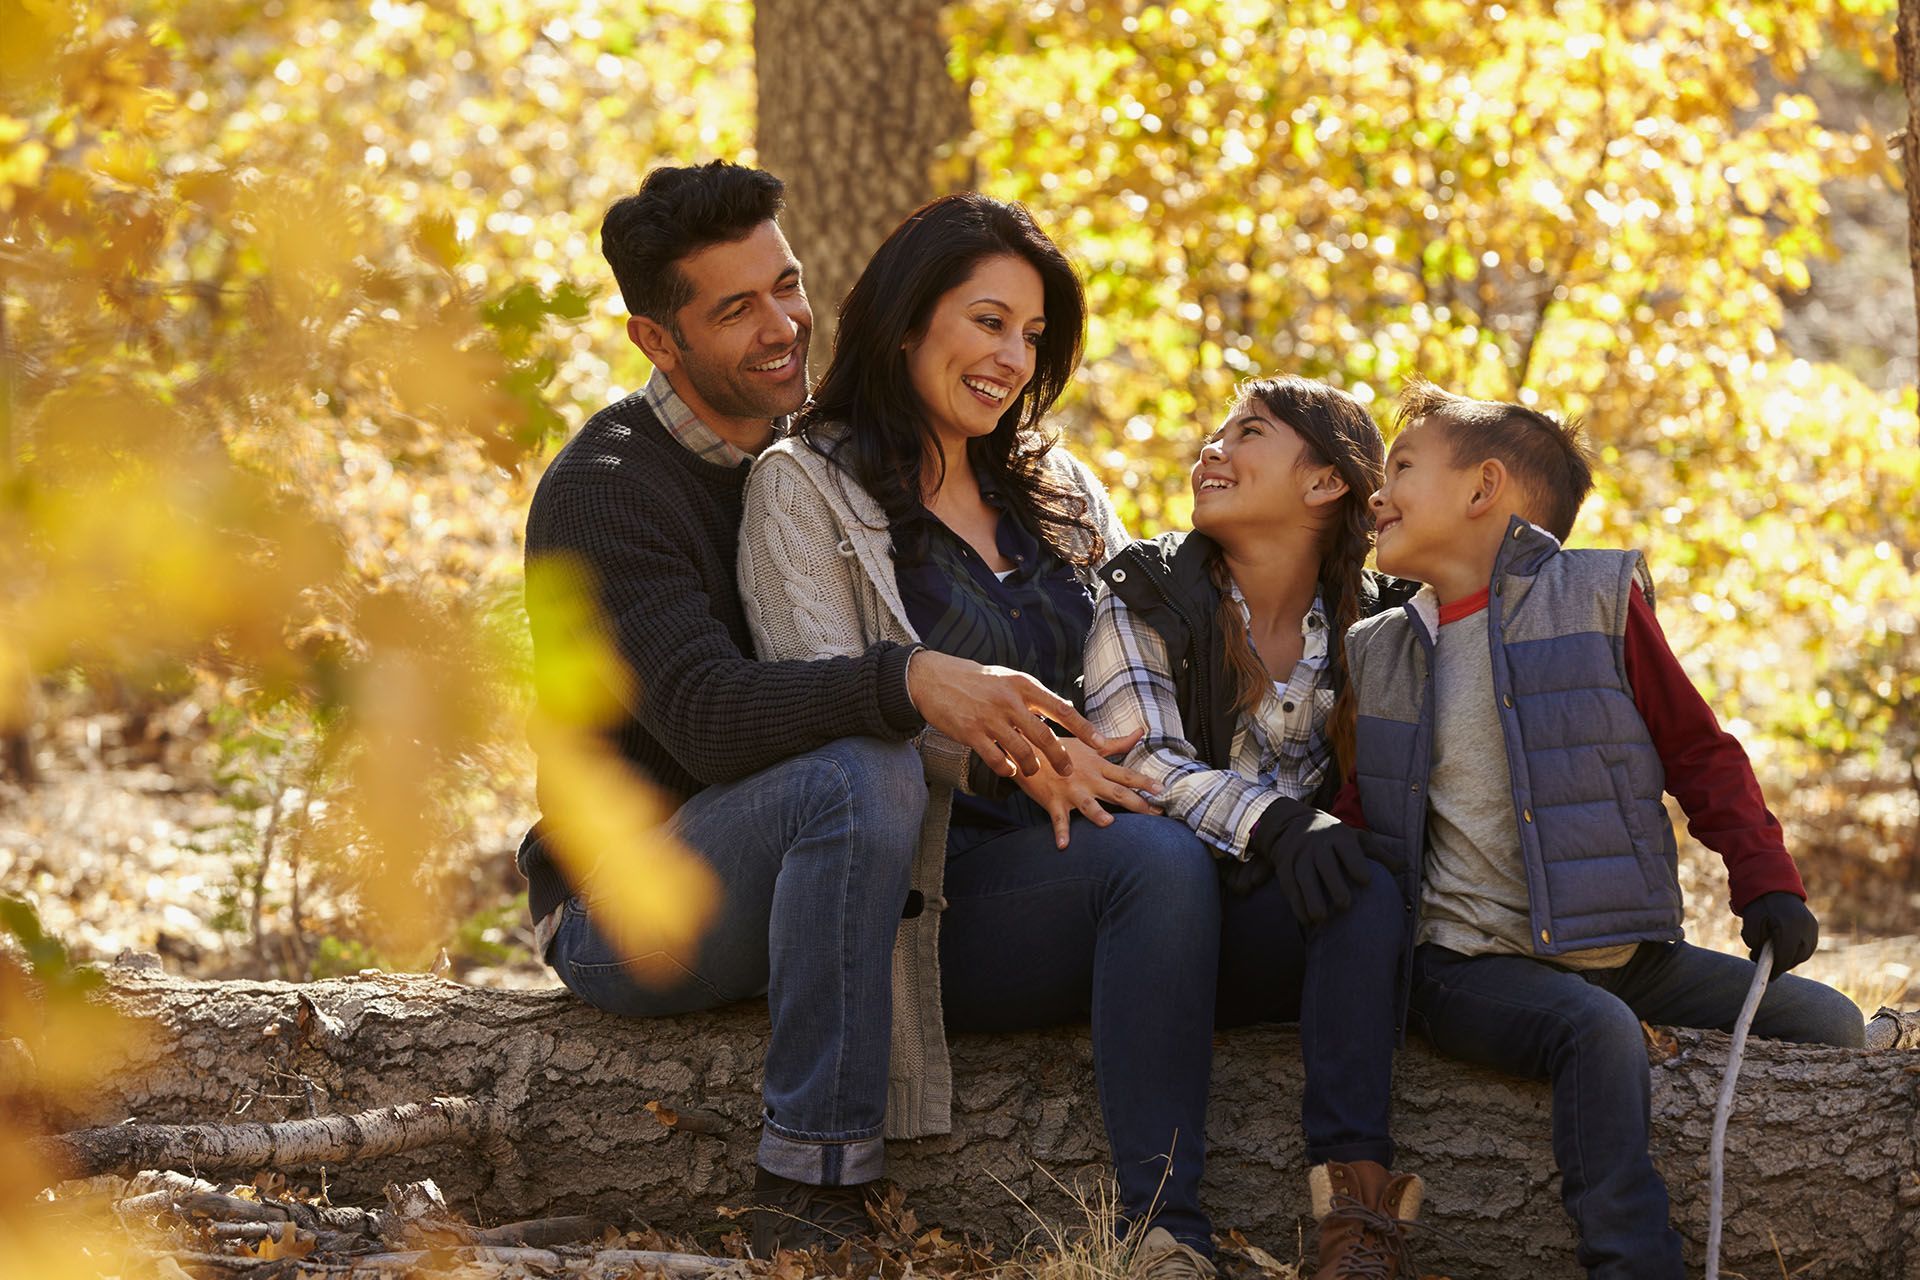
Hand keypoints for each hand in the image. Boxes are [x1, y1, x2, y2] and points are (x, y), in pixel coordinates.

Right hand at [907, 649, 1135, 778]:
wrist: (934, 678)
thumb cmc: (976, 680)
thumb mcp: (1009, 679)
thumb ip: (1034, 696)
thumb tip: (1065, 708)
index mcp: (1023, 685)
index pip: (1061, 708)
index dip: (1083, 728)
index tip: (1101, 743)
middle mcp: (1009, 701)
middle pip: (1045, 735)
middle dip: (1060, 757)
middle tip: (1067, 770)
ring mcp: (990, 718)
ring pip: (1022, 752)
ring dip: (1031, 767)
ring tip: (1033, 771)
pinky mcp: (971, 733)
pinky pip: (997, 760)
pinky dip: (1006, 769)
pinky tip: (1009, 770)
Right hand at [1013, 728, 1161, 848]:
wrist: (1028, 747)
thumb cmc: (1061, 747)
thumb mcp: (1090, 743)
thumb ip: (1117, 742)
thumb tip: (1141, 732)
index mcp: (1098, 766)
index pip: (1126, 775)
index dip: (1145, 782)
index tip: (1163, 790)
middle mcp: (1088, 779)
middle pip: (1115, 792)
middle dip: (1136, 802)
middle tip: (1154, 812)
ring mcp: (1070, 791)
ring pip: (1087, 804)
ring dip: (1097, 814)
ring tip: (1109, 823)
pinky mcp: (1053, 801)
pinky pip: (1058, 819)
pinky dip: (1060, 832)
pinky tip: (1063, 845)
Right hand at [1247, 803, 1371, 924]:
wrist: (1294, 826)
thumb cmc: (1335, 839)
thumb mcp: (1356, 839)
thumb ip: (1378, 854)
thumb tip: (1403, 868)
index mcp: (1339, 835)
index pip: (1347, 848)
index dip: (1355, 863)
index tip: (1366, 881)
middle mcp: (1317, 844)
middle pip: (1324, 863)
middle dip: (1333, 883)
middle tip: (1344, 905)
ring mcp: (1299, 855)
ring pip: (1303, 876)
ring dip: (1311, 897)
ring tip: (1322, 917)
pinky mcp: (1285, 867)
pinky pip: (1289, 886)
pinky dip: (1297, 903)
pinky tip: (1307, 919)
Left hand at [1738, 891, 1817, 978]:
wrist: (1775, 886)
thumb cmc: (1759, 905)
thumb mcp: (1750, 925)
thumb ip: (1754, 944)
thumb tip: (1761, 961)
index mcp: (1788, 927)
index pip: (1784, 956)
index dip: (1776, 969)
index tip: (1768, 977)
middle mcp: (1804, 928)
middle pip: (1796, 958)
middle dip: (1782, 965)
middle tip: (1768, 967)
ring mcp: (1812, 927)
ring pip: (1803, 954)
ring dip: (1790, 958)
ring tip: (1775, 957)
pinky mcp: (1814, 927)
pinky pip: (1808, 946)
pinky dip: (1797, 951)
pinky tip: (1785, 950)